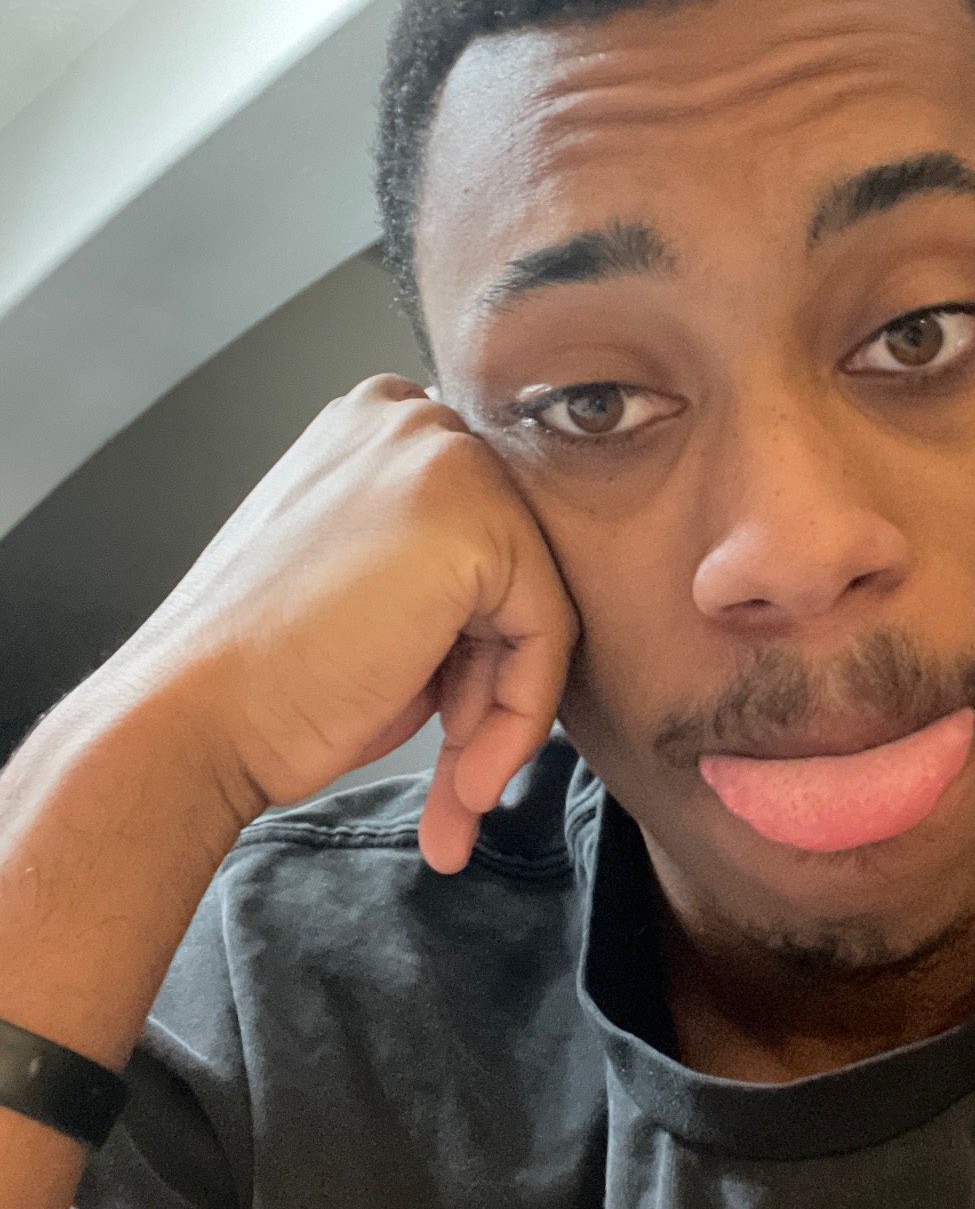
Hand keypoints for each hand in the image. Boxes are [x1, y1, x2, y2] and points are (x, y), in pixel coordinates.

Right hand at [114, 375, 577, 871]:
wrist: (192, 716)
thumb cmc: (260, 672)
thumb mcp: (364, 589)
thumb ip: (440, 574)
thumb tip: (522, 618)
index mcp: (375, 424)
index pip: (478, 534)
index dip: (464, 645)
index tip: (442, 723)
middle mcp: (412, 419)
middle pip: (512, 564)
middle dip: (486, 678)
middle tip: (456, 770)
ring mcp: (446, 461)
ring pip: (536, 602)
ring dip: (499, 713)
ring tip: (457, 789)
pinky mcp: (477, 524)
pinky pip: (547, 635)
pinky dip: (518, 719)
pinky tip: (467, 782)